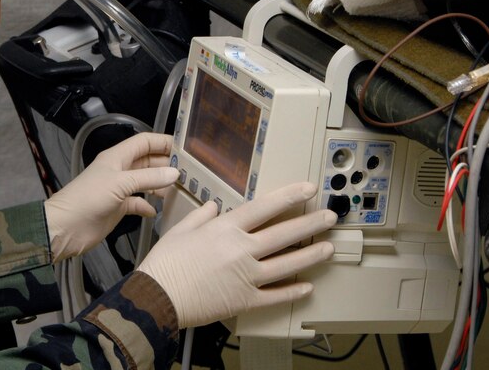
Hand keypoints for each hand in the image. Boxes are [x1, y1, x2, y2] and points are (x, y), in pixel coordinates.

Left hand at [44, 132, 178, 261]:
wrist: (66, 227)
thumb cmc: (88, 198)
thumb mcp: (120, 183)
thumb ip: (148, 178)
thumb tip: (175, 173)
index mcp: (117, 157)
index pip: (144, 142)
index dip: (163, 142)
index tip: (185, 149)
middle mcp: (119, 170)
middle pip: (147, 161)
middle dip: (166, 165)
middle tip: (189, 172)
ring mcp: (119, 189)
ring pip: (145, 181)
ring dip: (160, 184)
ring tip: (179, 189)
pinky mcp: (118, 207)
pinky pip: (137, 202)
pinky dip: (147, 205)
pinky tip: (156, 211)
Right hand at [137, 181, 335, 328]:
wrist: (158, 296)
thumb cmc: (165, 264)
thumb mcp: (180, 230)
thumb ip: (201, 216)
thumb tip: (214, 207)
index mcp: (225, 229)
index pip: (264, 208)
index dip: (289, 196)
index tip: (308, 189)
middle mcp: (241, 250)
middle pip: (284, 234)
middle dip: (310, 223)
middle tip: (330, 217)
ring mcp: (246, 276)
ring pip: (287, 264)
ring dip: (310, 255)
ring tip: (328, 248)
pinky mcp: (245, 300)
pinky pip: (275, 296)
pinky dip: (293, 292)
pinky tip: (307, 287)